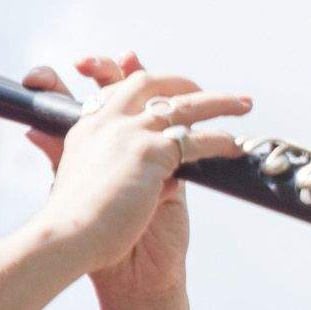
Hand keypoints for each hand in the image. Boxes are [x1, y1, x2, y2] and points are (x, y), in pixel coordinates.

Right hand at [24, 54, 252, 303]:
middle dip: (177, 82)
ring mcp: (128, 133)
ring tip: (243, 104)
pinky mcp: (150, 152)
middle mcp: (106, 124)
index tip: (142, 69)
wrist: (67, 240)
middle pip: (147, 84)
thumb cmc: (75, 226)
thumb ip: (101, 170)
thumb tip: (126, 166)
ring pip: (182, 105)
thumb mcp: (79, 186)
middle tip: (200, 90)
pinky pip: (196, 140)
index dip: (132, 80)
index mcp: (85, 130)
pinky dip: (220, 141)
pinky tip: (235, 146)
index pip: (114, 92)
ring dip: (217, 102)